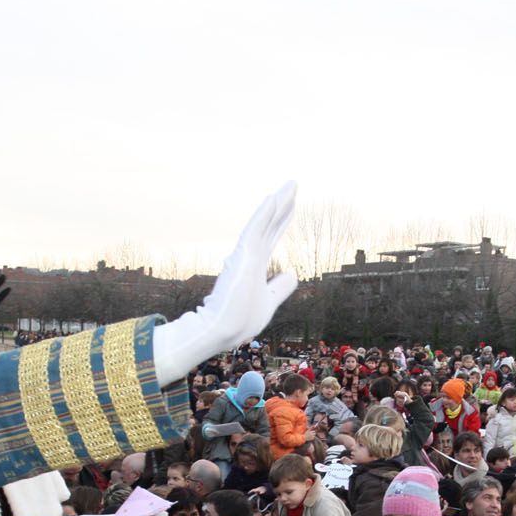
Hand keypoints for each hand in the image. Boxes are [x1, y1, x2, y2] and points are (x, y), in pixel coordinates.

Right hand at [154, 183, 297, 378]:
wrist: (222, 331)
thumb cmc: (242, 319)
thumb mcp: (269, 302)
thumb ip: (280, 287)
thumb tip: (293, 272)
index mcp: (255, 265)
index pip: (271, 237)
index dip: (282, 220)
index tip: (291, 204)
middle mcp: (249, 256)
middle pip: (270, 224)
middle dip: (283, 204)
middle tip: (294, 183)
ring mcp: (246, 255)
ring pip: (264, 222)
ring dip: (279, 202)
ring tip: (292, 183)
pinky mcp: (244, 258)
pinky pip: (255, 231)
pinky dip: (264, 214)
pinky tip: (273, 198)